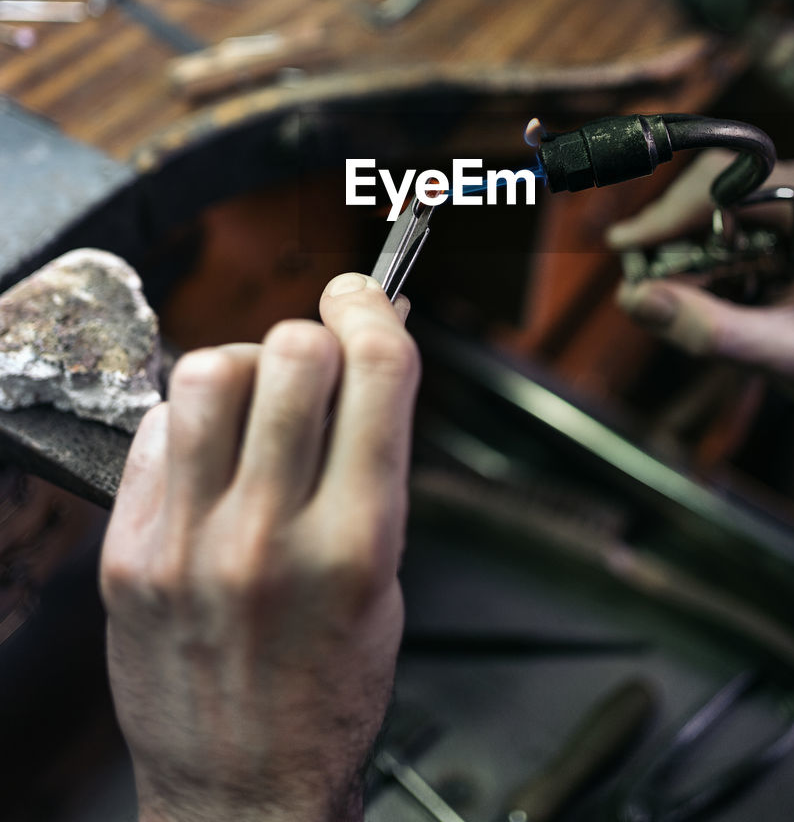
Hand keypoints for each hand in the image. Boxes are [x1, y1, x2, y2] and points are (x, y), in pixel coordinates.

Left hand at [99, 273, 419, 821]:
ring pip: (209, 371)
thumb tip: (365, 358)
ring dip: (244, 367)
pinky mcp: (129, 551)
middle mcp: (271, 536)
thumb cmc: (328, 690)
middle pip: (292, 352)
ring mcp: (190, 542)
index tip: (365, 296)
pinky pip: (156, 428)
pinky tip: (209, 457)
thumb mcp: (388, 578)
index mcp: (359, 543)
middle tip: (317, 360)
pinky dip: (189, 423)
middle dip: (315, 337)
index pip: (375, 370)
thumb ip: (375, 463)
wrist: (241, 789)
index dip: (374, 308)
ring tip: (255, 405)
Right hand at [607, 153, 793, 406]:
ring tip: (686, 297)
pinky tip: (720, 291)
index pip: (726, 183)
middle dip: (675, 234)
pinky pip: (741, 216)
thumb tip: (638, 302)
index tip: (625, 247)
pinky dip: (717, 253)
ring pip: (722, 199)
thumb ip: (717, 333)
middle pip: (717, 185)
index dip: (668, 214)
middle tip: (643, 283)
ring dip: (693, 247)